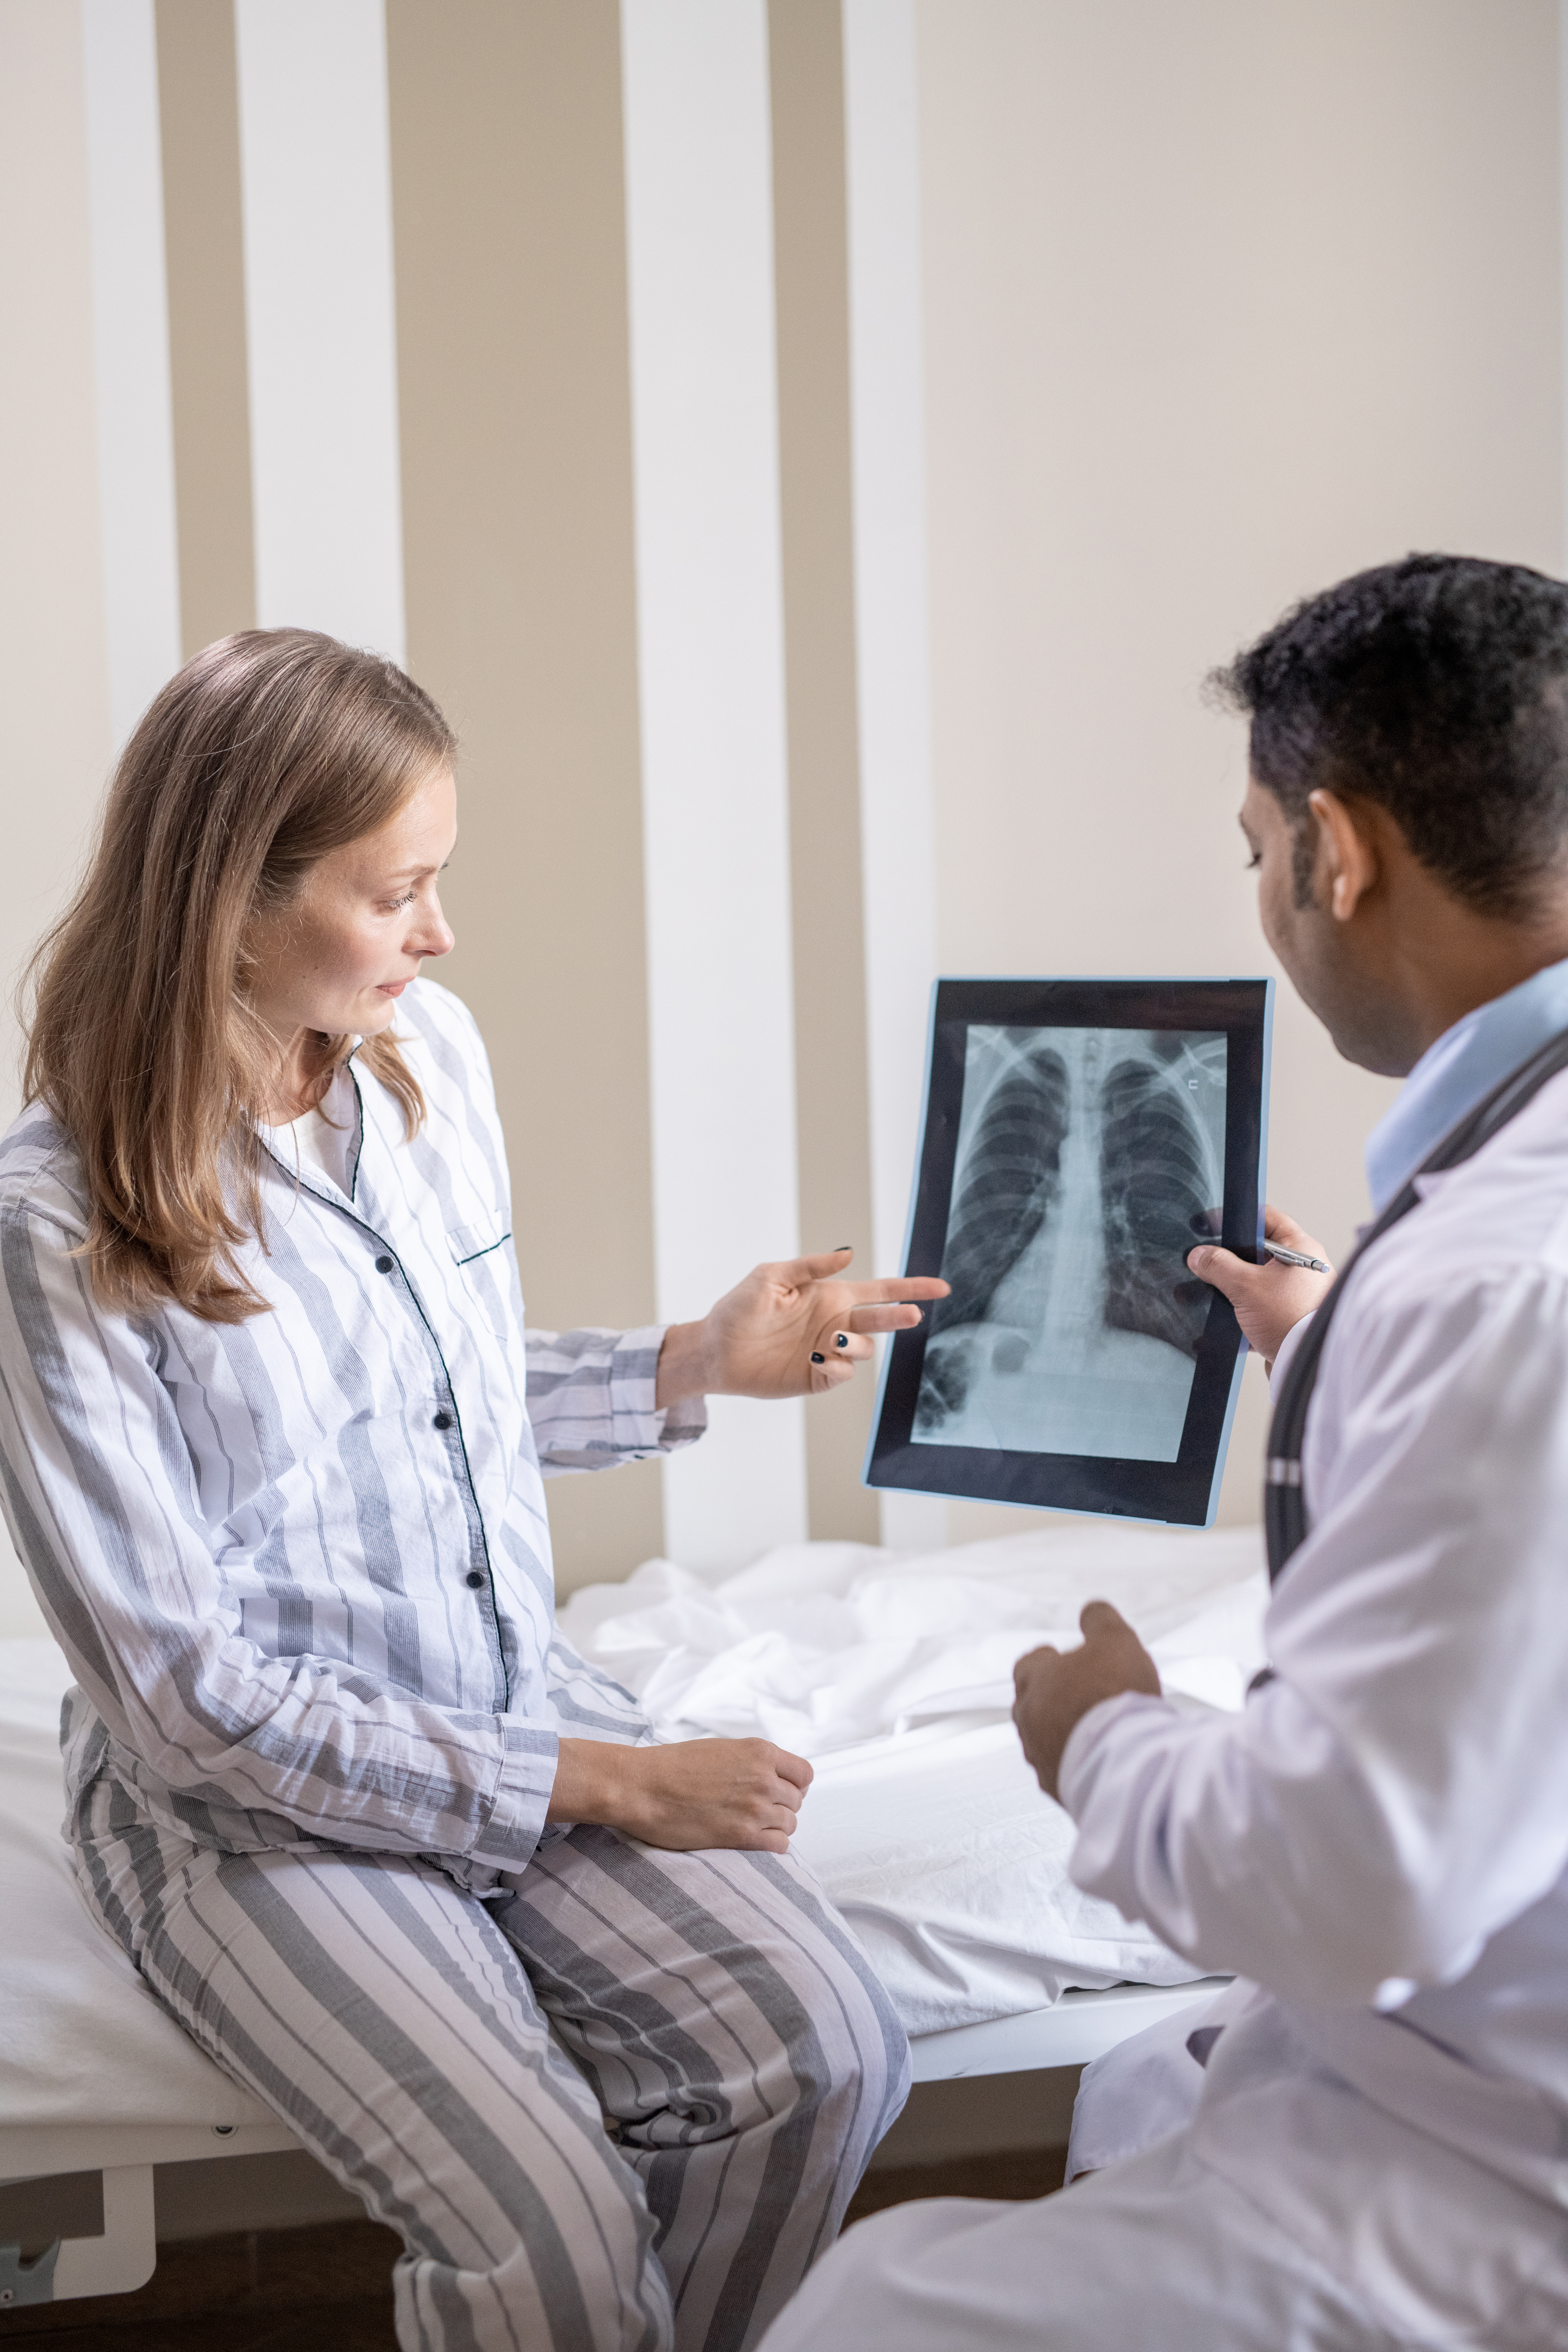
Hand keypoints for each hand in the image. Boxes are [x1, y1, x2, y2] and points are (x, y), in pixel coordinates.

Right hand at [547, 1736, 812, 1852]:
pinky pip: (779, 1844)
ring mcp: (755, 1807)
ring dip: (775, 1827)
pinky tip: (753, 1841)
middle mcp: (764, 1778)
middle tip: (758, 1812)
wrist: (642, 1786)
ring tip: (751, 1827)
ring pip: (790, 1823)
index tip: (780, 1792)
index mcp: (760, 1752)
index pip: (804, 1774)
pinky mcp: (742, 1835)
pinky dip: (772, 1845)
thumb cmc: (672, 1766)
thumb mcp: (720, 1750)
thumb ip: (750, 1762)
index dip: (794, 1786)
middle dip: (782, 1807)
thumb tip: (769, 1777)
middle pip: (796, 1801)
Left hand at [654, 1248, 948, 1404]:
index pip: (879, 1291)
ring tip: (833, 1340)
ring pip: (864, 1350)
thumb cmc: (738, 1309)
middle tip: (911, 1315)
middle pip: (880, 1321)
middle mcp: (834, 1324)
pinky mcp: (817, 1378)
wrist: (715, 1349)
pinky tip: (818, 1358)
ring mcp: (828, 1353)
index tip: (939, 1288)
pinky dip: (838, 1367)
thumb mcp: (770, 1276)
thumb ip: (810, 1266)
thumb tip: (848, 1253)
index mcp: (830, 1297)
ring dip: (856, 1345)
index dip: (910, 1289)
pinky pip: (842, 1374)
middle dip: (899, 1317)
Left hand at [1013, 1602, 1160, 1800]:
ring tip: (1090, 1730)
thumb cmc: (1115, 1697)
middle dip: (1052, 1697)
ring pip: (1042, 1740)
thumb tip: (1091, 1610)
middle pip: (1031, 1704)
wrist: (1123, 1762)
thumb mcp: (1115, 1640)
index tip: (1060, 1658)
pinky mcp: (1057, 1789)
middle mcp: (1029, 1720)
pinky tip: (1097, 1761)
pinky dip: (1074, 1765)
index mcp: (1035, 1681)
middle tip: (1077, 1694)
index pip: (1029, 1664)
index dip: (1047, 1660)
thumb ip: (1100, 1621)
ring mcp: (1040, 1757)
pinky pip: (1059, 1773)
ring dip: (1061, 1733)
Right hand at [1185, 1203, 1333, 1370]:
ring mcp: (1295, 1294)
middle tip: (1205, 1261)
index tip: (1212, 1224)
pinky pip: (1257, 1308)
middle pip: (1257, 1251)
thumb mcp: (1246, 1286)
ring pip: (1254, 1282)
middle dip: (1227, 1259)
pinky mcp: (1287, 1318)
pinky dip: (1239, 1312)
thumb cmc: (1291, 1320)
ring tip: (1206, 1292)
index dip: (1237, 1218)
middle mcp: (1302, 1268)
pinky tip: (1220, 1318)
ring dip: (1230, 1288)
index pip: (1266, 1218)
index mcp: (1300, 1249)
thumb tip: (1199, 1255)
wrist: (1304, 1366)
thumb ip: (1218, 1266)